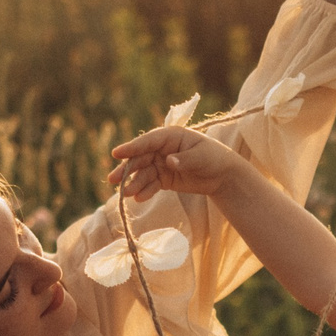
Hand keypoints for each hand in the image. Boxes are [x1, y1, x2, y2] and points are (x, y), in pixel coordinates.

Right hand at [108, 125, 256, 205]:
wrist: (223, 176)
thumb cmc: (214, 158)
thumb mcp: (201, 157)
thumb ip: (184, 159)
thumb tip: (168, 161)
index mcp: (170, 136)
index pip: (148, 141)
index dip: (132, 147)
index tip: (116, 153)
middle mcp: (162, 149)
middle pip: (140, 158)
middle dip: (126, 169)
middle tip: (112, 180)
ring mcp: (161, 164)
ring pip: (143, 173)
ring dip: (134, 183)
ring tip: (126, 194)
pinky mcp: (164, 179)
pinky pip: (151, 185)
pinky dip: (145, 191)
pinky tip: (139, 198)